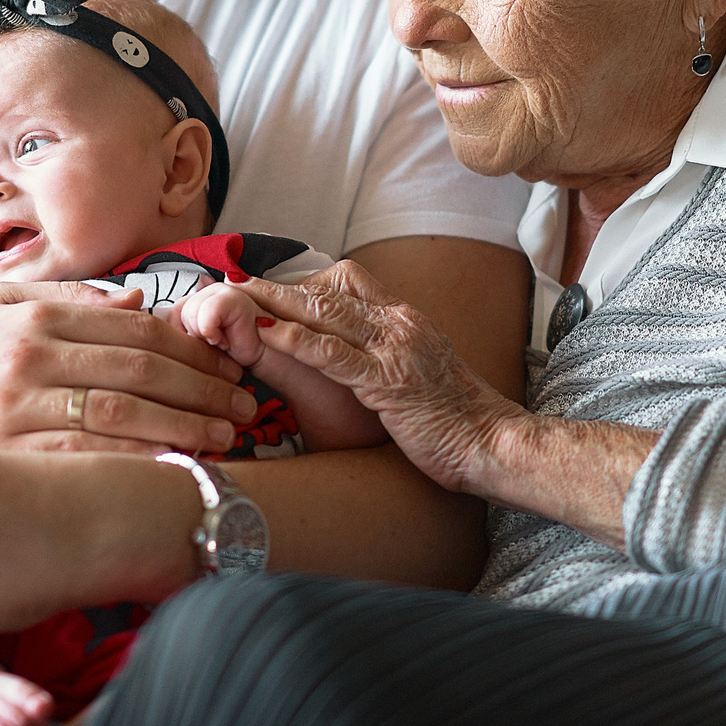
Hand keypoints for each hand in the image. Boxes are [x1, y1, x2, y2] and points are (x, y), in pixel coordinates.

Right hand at [0, 279, 254, 455]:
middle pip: (139, 371)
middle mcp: (25, 358)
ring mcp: (12, 410)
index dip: (193, 349)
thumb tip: (139, 299)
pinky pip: (87, 460)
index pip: (135, 329)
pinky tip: (174, 467)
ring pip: (121, 415)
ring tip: (224, 439)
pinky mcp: (5, 458)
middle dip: (203, 390)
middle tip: (242, 407)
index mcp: (34, 319)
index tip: (229, 366)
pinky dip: (138, 461)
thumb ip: (69, 300)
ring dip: (184, 427)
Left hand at [231, 261, 521, 491]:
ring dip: (274, 304)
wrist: (494, 445)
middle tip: (232, 282)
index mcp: (405, 319)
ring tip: (233, 298)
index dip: (301, 281)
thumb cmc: (455, 421)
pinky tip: (264, 334)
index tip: (265, 286)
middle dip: (275, 287)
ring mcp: (395, 349)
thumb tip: (351, 360)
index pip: (347, 281)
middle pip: (326, 291)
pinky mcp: (388, 381)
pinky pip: (333, 354)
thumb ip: (387, 358)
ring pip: (324, 313)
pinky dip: (295, 340)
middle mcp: (399, 323)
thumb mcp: (419, 375)